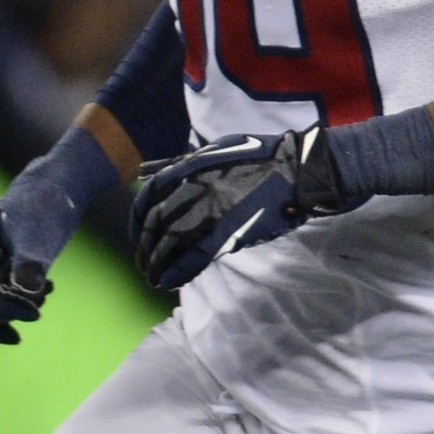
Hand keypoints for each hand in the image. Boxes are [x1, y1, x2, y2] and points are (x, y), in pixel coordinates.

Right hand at [0, 124, 120, 343]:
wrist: (52, 191)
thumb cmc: (42, 207)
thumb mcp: (38, 236)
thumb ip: (29, 267)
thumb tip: (26, 299)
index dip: (2, 308)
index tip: (35, 314)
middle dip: (5, 313)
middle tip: (39, 304)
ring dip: (12, 312)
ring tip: (45, 293)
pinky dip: (16, 306)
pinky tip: (43, 292)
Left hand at [131, 127, 355, 290]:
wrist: (296, 170)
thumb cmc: (258, 158)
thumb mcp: (212, 150)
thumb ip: (178, 163)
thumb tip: (143, 172)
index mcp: (186, 170)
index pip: (146, 200)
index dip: (137, 224)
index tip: (138, 238)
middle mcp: (191, 190)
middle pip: (155, 225)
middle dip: (145, 249)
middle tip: (144, 265)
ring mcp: (208, 213)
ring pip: (169, 244)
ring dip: (157, 265)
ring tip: (153, 278)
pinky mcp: (227, 233)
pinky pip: (192, 257)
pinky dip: (178, 272)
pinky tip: (170, 282)